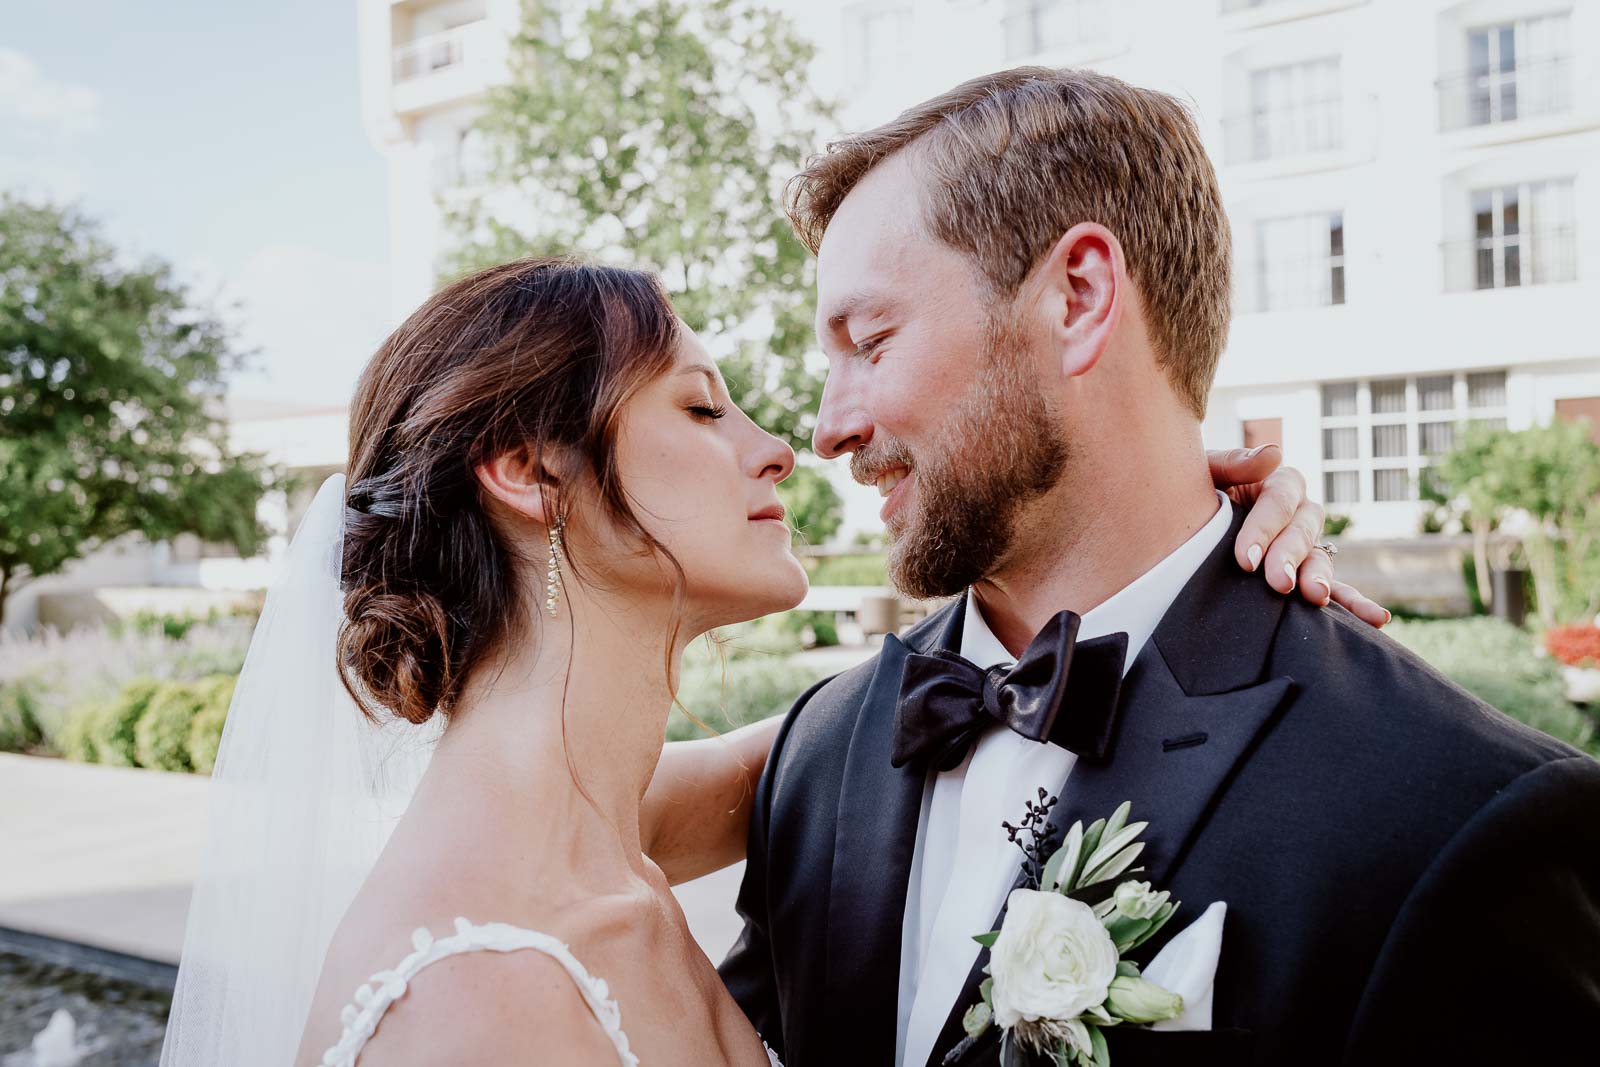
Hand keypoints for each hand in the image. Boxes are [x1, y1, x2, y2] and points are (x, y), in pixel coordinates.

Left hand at [1207, 444, 1390, 627]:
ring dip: (1319, 579)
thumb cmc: (1192, 495)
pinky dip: (1354, 605)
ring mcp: (1307, 547)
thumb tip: (1273, 455)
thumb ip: (1233, 462)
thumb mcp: (1204, 473)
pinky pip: (1336, 591)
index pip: (1279, 501)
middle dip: (1290, 557)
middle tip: (1278, 583)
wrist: (1182, 528)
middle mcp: (1299, 514)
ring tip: (1315, 597)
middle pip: (1302, 532)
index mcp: (1278, 484)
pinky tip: (1376, 619)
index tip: (1246, 558)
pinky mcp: (1307, 577)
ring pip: (1319, 560)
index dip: (1264, 528)